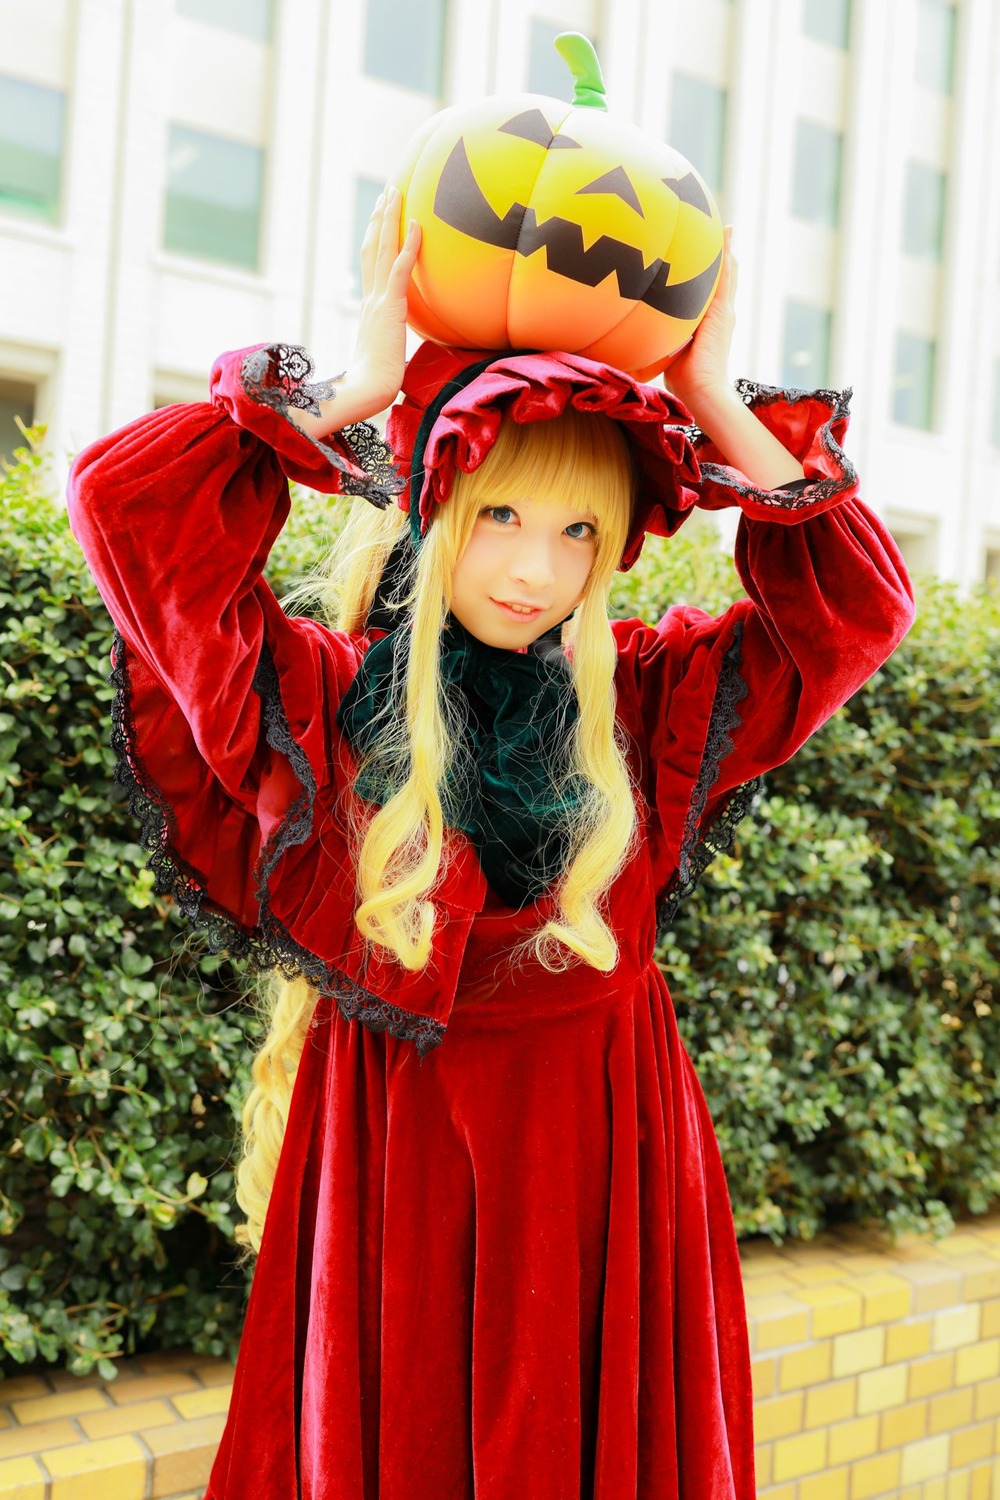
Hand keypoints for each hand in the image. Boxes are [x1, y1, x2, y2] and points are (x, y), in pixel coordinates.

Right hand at [338, 187, 420, 424]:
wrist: (369, 390)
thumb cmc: (378, 380)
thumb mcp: (389, 352)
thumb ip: (394, 338)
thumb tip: (403, 341)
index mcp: (369, 307)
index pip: (371, 264)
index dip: (375, 238)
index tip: (380, 217)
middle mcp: (370, 297)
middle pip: (372, 247)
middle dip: (379, 217)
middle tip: (386, 191)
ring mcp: (378, 300)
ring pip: (382, 249)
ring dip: (389, 218)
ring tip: (394, 191)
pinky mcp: (390, 306)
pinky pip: (400, 267)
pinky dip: (409, 244)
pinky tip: (417, 223)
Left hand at [660, 227, 736, 416]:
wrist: (701, 390)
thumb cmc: (683, 379)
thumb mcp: (670, 349)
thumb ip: (662, 336)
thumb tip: (639, 332)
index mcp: (710, 324)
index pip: (711, 295)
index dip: (711, 277)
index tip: (705, 258)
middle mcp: (721, 315)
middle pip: (724, 280)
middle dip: (722, 258)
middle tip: (723, 233)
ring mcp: (723, 312)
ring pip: (727, 274)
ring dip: (726, 250)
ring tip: (727, 228)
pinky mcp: (722, 312)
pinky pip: (725, 276)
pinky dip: (726, 255)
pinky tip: (726, 235)